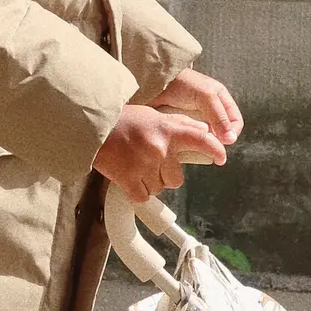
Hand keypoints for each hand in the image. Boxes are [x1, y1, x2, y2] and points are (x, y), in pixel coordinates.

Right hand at [93, 105, 225, 204]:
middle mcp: (159, 148)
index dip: (215, 149)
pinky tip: (128, 178)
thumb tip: (203, 130)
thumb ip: (178, 124)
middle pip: (176, 178)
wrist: (90, 127)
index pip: (201, 139)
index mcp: (167, 129)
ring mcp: (144, 165)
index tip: (221, 158)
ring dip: (150, 182)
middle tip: (152, 163)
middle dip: (167, 174)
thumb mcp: (152, 114)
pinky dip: (136, 192)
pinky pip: (142, 196)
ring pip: (159, 188)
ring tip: (136, 165)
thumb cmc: (120, 119)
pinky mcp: (128, 180)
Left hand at [149, 67, 242, 146]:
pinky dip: (190, 142)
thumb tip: (230, 139)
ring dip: (203, 142)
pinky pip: (192, 138)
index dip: (232, 133)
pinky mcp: (184, 125)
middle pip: (222, 132)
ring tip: (194, 142)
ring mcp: (197, 119)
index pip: (235, 122)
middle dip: (217, 140)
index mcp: (221, 99)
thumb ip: (219, 115)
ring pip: (207, 137)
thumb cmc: (181, 83)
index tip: (223, 142)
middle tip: (207, 145)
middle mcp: (211, 110)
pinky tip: (185, 143)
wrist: (155, 81)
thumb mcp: (205, 96)